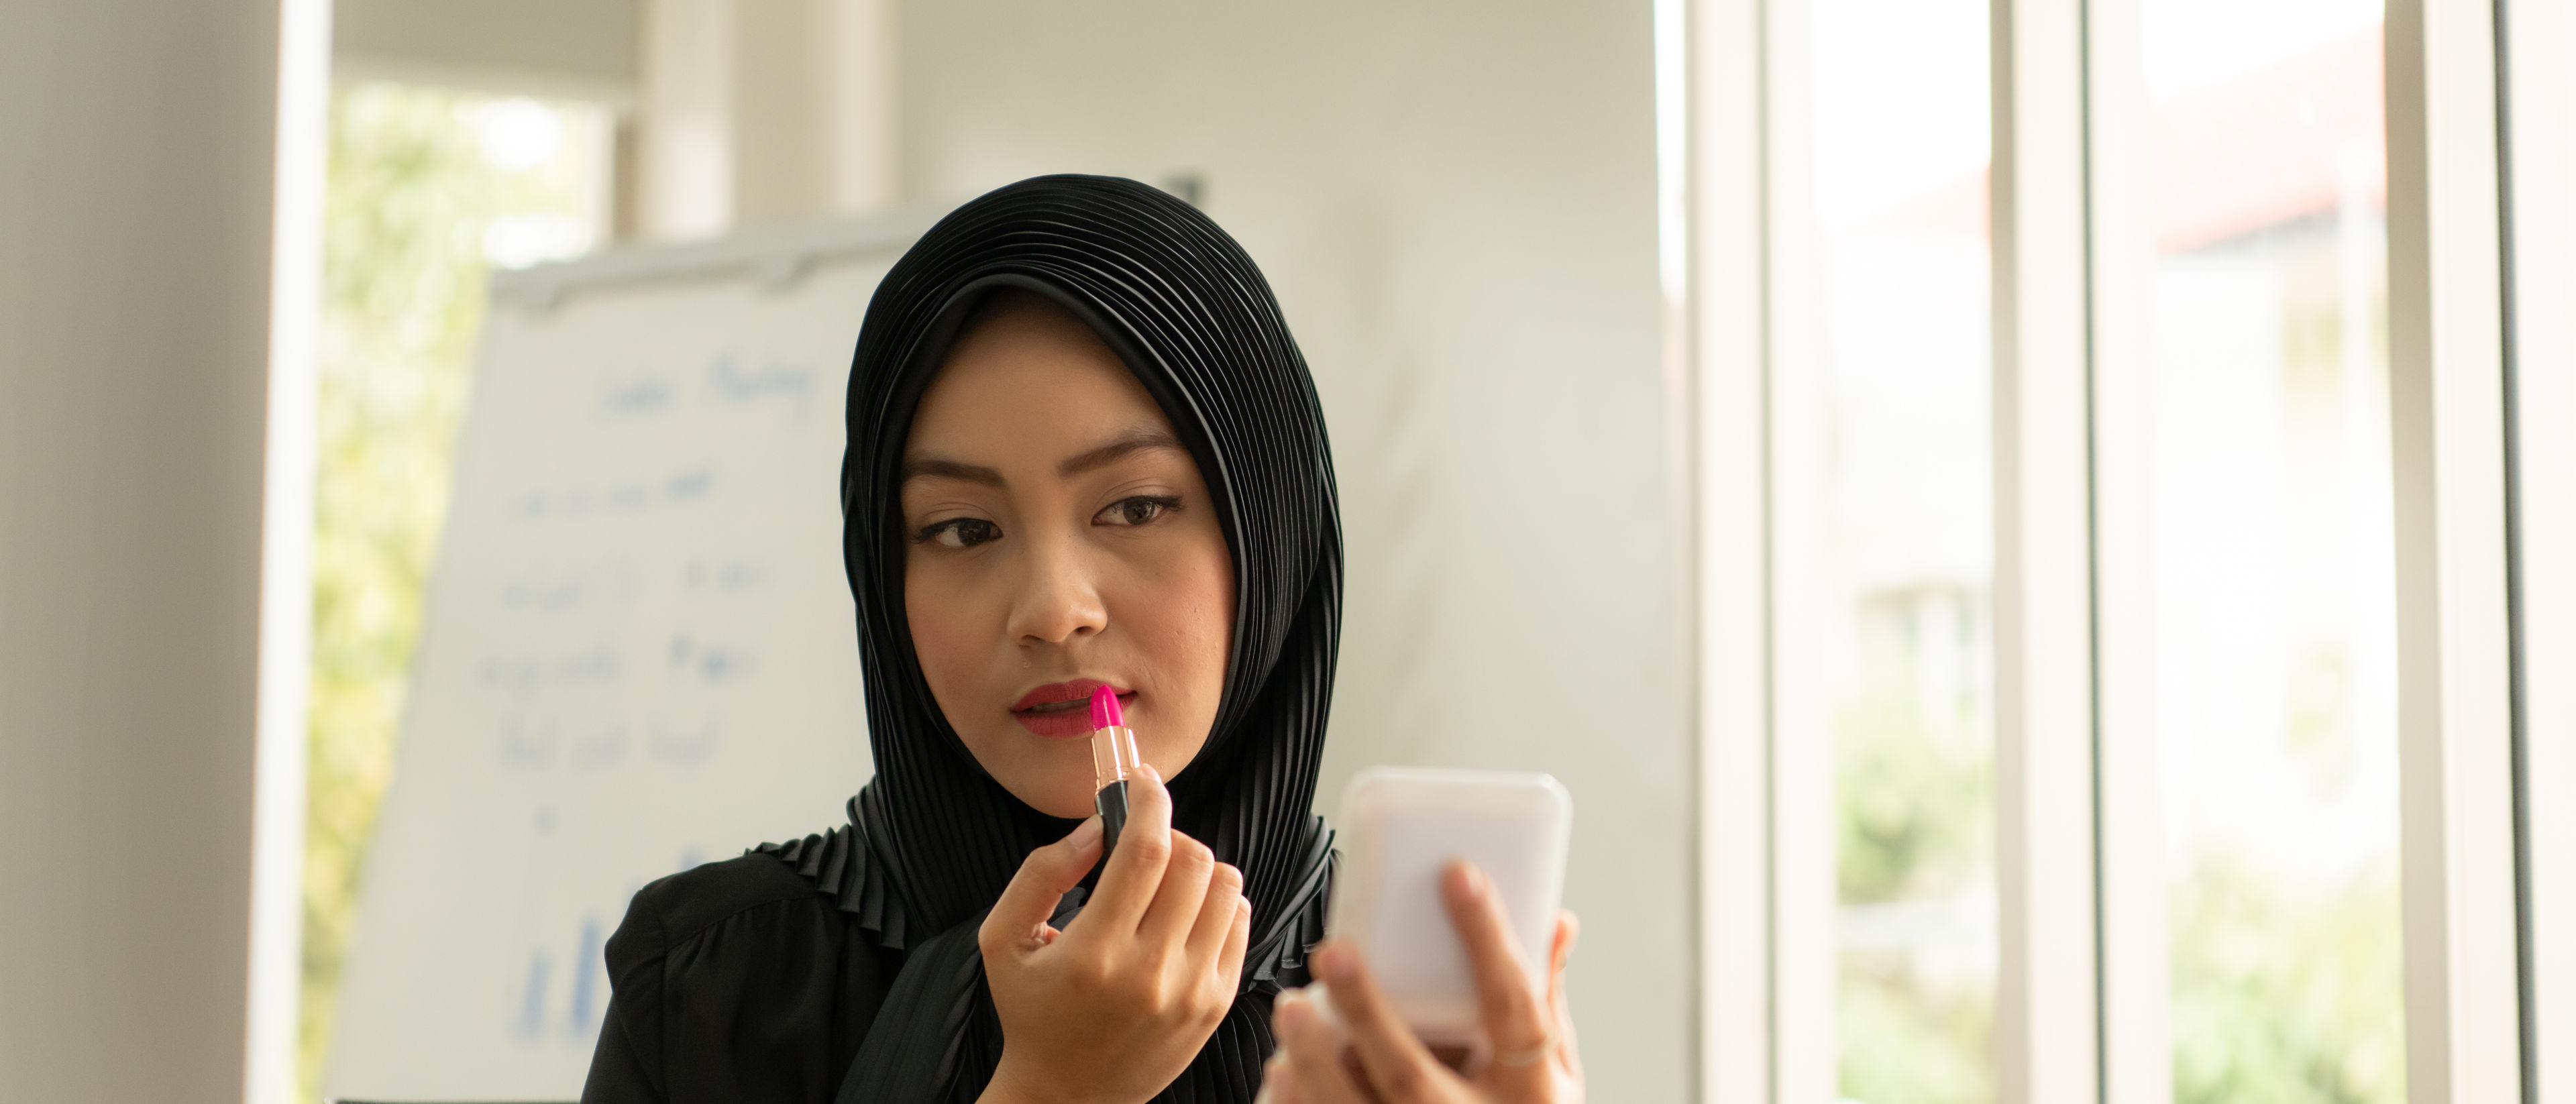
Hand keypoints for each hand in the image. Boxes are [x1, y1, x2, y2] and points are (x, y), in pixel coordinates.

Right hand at [978, 766, 1253, 1103]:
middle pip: (1192, 861)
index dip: (1148, 800)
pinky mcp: (1217, 1004)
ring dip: (1196, 866)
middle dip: (1168, 834)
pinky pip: (1240, 921)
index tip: (1141, 781)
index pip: (1144, 851)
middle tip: (1143, 844)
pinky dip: (1216, 902)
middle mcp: (1151, 973)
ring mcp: (1193, 992)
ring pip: (1225, 886)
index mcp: (1094, 954)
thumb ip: (1043, 871)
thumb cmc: (1031, 1012)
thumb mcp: (1004, 938)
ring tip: (1164, 882)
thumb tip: (1097, 824)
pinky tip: (1183, 915)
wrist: (1067, 1096)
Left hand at [1262, 861, 1581, 1103]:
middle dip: (1367, 1012)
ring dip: (1317, 1060)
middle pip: (1413, 1072)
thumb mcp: (1556, 1069)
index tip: (1457, 876)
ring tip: (1289, 1008)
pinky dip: (1303, 1103)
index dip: (1488, 940)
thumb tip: (1556, 919)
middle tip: (1331, 952)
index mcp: (1532, 1091)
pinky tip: (1281, 1069)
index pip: (1516, 1007)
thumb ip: (1548, 998)